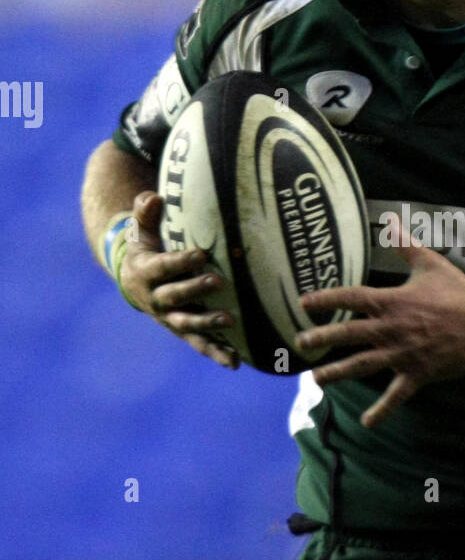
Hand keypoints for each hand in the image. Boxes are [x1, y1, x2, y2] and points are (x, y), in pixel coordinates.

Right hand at [119, 191, 239, 368]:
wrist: (135, 280)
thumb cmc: (146, 248)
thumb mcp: (142, 229)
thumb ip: (145, 212)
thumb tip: (152, 197)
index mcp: (146, 272)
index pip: (162, 267)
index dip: (179, 262)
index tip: (200, 254)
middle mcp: (156, 299)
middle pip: (175, 297)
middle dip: (195, 290)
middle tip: (219, 282)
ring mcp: (170, 318)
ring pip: (187, 324)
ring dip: (207, 324)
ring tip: (230, 321)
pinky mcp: (184, 330)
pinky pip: (200, 344)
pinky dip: (216, 353)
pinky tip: (235, 362)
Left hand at [296, 224, 464, 426]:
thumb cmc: (458, 293)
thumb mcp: (431, 263)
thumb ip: (405, 244)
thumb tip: (390, 219)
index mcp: (391, 302)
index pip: (350, 298)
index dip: (325, 298)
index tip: (303, 302)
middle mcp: (390, 329)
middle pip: (348, 334)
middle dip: (321, 338)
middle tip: (300, 343)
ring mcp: (401, 354)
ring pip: (362, 365)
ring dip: (338, 373)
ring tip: (317, 379)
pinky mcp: (416, 374)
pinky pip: (395, 395)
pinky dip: (382, 411)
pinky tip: (367, 424)